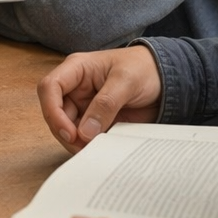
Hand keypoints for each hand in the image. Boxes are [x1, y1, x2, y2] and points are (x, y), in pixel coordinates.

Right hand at [37, 44, 162, 152]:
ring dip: (76, 142)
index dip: (52, 110)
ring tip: (94, 150)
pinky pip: (84, 136)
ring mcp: (84, 106)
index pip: (50, 87)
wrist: (167, 80)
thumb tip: (84, 132)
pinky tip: (99, 149)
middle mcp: (76, 88)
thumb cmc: (144, 68)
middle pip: (55, 112)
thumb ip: (106, 104)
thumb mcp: (126, 80)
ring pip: (67, 128)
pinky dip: (88, 145)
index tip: (69, 132)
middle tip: (83, 147)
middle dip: (65, 132)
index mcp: (77, 69)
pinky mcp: (95, 121)